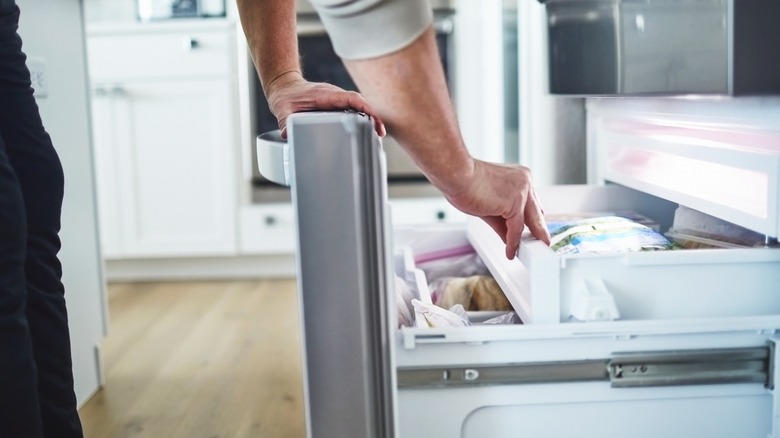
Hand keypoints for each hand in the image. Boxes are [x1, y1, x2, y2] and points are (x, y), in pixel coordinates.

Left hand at [265, 71, 385, 137]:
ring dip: (370, 118)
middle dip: (372, 116)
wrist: (284, 87)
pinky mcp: (337, 105)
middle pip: (360, 103)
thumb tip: (288, 135)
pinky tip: (367, 132)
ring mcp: (337, 100)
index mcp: (325, 95)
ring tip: (377, 135)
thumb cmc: (286, 97)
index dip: (364, 108)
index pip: (351, 98)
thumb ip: (285, 123)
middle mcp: (335, 96)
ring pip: (359, 106)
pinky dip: (362, 119)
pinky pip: (354, 109)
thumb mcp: (282, 110)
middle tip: (380, 133)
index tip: (373, 119)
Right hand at [443, 159, 550, 258]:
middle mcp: (524, 182)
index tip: (532, 231)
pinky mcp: (514, 203)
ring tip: (525, 252)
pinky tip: (510, 250)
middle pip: (536, 212)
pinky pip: (516, 228)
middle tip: (541, 244)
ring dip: (526, 239)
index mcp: (519, 177)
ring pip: (529, 221)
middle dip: (538, 231)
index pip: (531, 203)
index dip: (532, 219)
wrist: (457, 175)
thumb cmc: (465, 183)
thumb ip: (501, 221)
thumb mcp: (488, 204)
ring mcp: (522, 191)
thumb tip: (507, 236)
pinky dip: (513, 242)